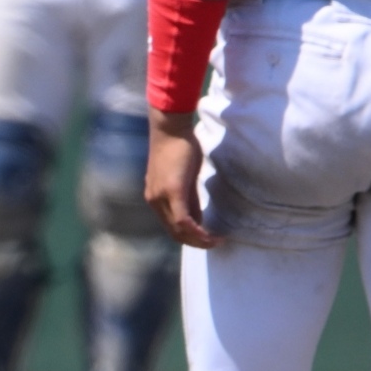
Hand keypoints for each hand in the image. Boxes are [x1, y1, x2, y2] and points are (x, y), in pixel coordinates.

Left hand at [144, 112, 219, 248]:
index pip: (171, 226)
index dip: (189, 236)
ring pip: (178, 231)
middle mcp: (154, 201)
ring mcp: (161, 198)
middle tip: (214, 243)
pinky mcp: (172, 192)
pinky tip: (210, 235)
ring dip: (198, 239)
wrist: (170, 128)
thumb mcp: (184, 177)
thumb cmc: (179, 146)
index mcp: (155, 197)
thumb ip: (189, 197)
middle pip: (174, 233)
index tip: (207, 238)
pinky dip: (197, 231)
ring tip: (216, 240)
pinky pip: (183, 221)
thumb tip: (198, 217)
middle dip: (195, 242)